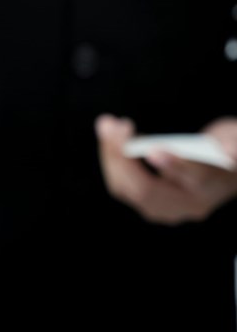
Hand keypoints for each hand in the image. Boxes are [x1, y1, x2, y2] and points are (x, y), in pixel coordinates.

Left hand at [96, 114, 236, 224]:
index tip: (154, 151)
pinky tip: (109, 132)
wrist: (224, 168)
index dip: (173, 166)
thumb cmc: (228, 148)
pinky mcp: (147, 199)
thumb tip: (228, 152)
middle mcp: (187, 206)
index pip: (193, 181)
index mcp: (212, 188)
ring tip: (108, 124)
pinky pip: (121, 184)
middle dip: (123, 157)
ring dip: (111, 155)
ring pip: (126, 188)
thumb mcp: (232, 140)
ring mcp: (165, 207)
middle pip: (147, 191)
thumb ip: (230, 145)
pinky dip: (111, 158)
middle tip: (114, 126)